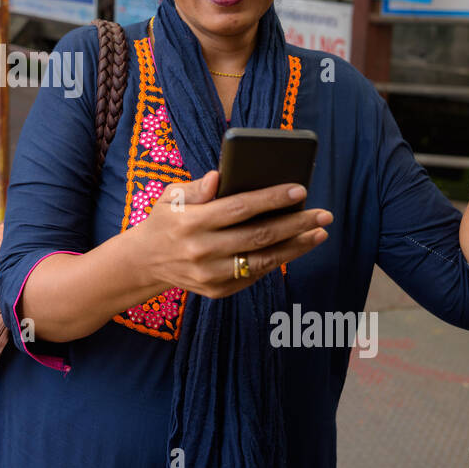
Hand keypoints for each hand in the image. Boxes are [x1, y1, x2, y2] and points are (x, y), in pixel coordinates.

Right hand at [137, 170, 331, 298]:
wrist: (144, 263)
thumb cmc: (165, 221)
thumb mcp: (170, 197)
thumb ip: (195, 187)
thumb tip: (219, 176)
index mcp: (191, 222)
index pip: (239, 207)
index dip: (271, 198)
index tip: (300, 189)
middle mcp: (202, 250)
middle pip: (258, 236)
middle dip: (296, 223)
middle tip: (323, 214)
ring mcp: (210, 274)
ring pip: (263, 260)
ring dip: (296, 246)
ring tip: (319, 232)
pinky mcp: (217, 291)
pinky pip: (254, 275)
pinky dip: (278, 261)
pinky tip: (296, 247)